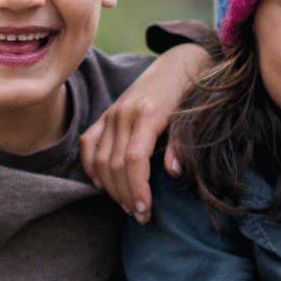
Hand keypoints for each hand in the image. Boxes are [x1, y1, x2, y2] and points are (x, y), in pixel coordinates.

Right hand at [79, 44, 209, 221]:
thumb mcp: (192, 116)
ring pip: (100, 159)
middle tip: (140, 215)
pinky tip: (101, 184)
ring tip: (127, 205)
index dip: (137, 188)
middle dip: (126, 195)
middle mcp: (124, 114)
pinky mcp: (105, 115)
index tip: (145, 210)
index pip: (134, 160)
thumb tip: (173, 171)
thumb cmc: (189, 94)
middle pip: (116, 165)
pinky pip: (87, 144)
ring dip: (111, 188)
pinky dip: (90, 166)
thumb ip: (181, 142)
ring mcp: (112, 114)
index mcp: (148, 115)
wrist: (178, 64)